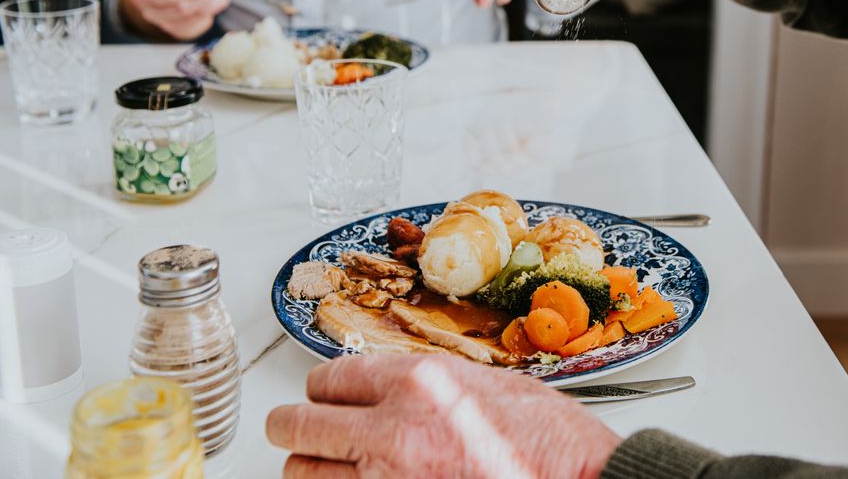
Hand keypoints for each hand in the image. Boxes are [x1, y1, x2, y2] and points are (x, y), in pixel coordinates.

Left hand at [267, 355, 620, 477]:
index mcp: (420, 382)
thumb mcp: (491, 386)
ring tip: (322, 465)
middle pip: (299, 425)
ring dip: (310, 468)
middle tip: (299, 431)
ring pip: (303, 473)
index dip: (321, 389)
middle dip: (295, 428)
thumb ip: (430, 385)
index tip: (322, 397)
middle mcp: (394, 428)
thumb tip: (390, 388)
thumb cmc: (552, 443)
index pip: (330, 377)